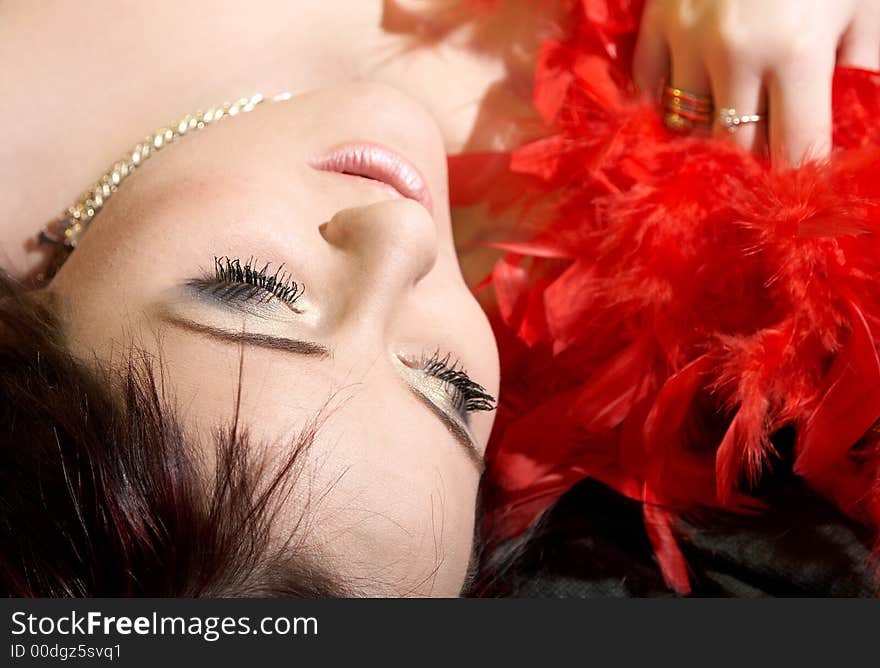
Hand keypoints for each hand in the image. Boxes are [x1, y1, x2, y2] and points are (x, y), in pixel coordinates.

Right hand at [633, 0, 879, 165]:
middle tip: (773, 154)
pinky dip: (671, 105)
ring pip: (691, 126)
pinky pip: (651, 91)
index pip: (796, 149)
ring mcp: (686, 40)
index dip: (804, 177)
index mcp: (795, 51)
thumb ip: (866, 68)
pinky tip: (694, 101)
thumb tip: (863, 128)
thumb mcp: (864, 3)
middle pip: (738, 148)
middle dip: (760, 160)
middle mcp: (733, 55)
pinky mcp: (657, 24)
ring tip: (736, 125)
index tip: (807, 189)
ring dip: (715, 134)